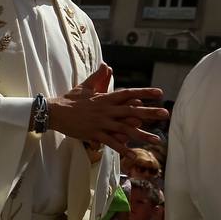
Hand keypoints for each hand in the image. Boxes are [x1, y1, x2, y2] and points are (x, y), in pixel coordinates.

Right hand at [48, 67, 167, 155]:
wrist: (54, 112)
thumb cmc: (70, 99)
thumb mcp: (85, 86)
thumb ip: (98, 77)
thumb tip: (106, 65)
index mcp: (105, 98)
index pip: (128, 93)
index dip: (144, 93)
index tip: (159, 93)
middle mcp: (106, 110)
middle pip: (131, 111)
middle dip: (149, 113)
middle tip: (165, 114)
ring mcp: (101, 123)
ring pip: (125, 129)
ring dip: (141, 135)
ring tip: (156, 139)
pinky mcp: (94, 134)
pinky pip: (111, 142)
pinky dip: (122, 148)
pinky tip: (133, 154)